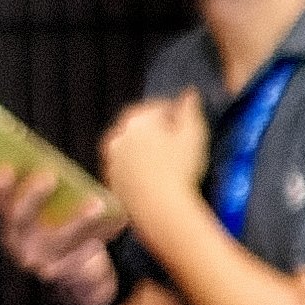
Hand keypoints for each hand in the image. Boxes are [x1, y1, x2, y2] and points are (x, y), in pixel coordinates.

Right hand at [0, 158, 125, 304]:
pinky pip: (76, 254)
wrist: (77, 271)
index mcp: (9, 219)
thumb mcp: (51, 208)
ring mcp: (34, 258)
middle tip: (49, 176)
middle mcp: (15, 239)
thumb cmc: (65, 227)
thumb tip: (55, 161)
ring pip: (55, 238)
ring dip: (76, 219)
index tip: (6, 168)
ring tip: (96, 204)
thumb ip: (49, 188)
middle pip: (18, 217)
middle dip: (31, 195)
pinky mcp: (57, 272)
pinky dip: (94, 239)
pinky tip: (111, 226)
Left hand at [98, 92, 214, 252]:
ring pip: (128, 146)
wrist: (161, 210)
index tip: (185, 119)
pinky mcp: (111, 181)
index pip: (155, 107)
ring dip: (143, 147)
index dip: (173, 111)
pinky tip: (153, 175)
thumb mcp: (193, 135)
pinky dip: (136, 167)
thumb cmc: (180, 170)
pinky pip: (125, 167)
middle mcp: (118, 137)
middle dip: (155, 128)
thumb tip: (189, 94)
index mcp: (136, 121)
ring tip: (165, 158)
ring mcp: (112, 160)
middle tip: (175, 138)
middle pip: (138, 126)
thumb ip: (190, 110)